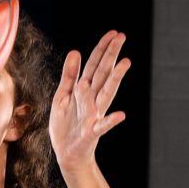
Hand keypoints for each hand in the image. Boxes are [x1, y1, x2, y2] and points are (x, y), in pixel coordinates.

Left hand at [49, 32, 129, 180]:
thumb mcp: (63, 96)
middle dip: (111, 55)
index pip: (94, 65)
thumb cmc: (65, 126)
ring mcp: (94, 115)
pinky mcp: (92, 132)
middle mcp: (92, 100)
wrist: (66, 154)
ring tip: (125, 63)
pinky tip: (121, 115)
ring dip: (115, 78)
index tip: (113, 33)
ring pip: (106, 93)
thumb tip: (76, 51)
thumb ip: (69, 75)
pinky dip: (111, 121)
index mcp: (84, 90)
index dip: (102, 49)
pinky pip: (103, 126)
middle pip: (102, 73)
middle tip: (121, 37)